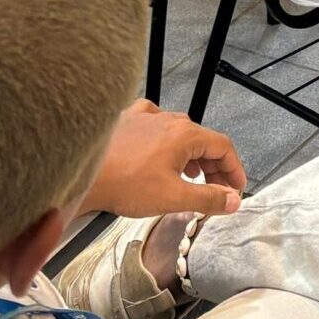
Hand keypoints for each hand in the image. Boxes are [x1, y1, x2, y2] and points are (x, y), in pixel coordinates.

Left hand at [81, 100, 247, 217]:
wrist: (82, 174)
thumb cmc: (123, 183)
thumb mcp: (174, 198)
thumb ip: (208, 198)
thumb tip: (232, 200)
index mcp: (184, 134)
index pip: (223, 147)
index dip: (234, 170)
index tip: (236, 187)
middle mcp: (167, 120)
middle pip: (203, 140)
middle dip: (214, 167)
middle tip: (217, 190)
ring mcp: (146, 118)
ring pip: (180, 133)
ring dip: (191, 156)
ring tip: (190, 178)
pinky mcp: (128, 121)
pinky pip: (155, 125)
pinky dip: (165, 141)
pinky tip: (159, 153)